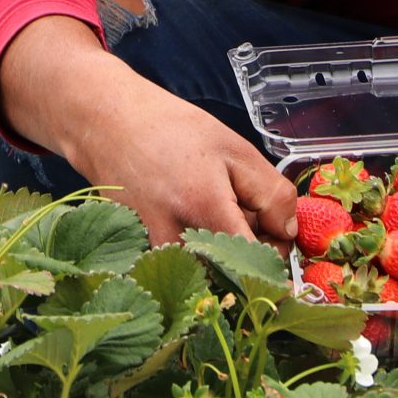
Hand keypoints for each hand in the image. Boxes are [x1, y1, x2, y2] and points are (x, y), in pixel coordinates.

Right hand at [57, 73, 298, 246]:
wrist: (108, 126)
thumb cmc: (171, 130)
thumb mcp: (236, 149)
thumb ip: (272, 194)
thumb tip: (288, 232)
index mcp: (206, 211)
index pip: (257, 263)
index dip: (276, 254)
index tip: (280, 236)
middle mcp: (177, 241)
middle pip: (235, 272)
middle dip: (252, 250)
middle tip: (248, 214)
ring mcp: (155, 252)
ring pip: (210, 270)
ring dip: (225, 249)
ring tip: (215, 211)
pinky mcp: (142, 255)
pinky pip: (187, 265)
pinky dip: (200, 248)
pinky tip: (192, 218)